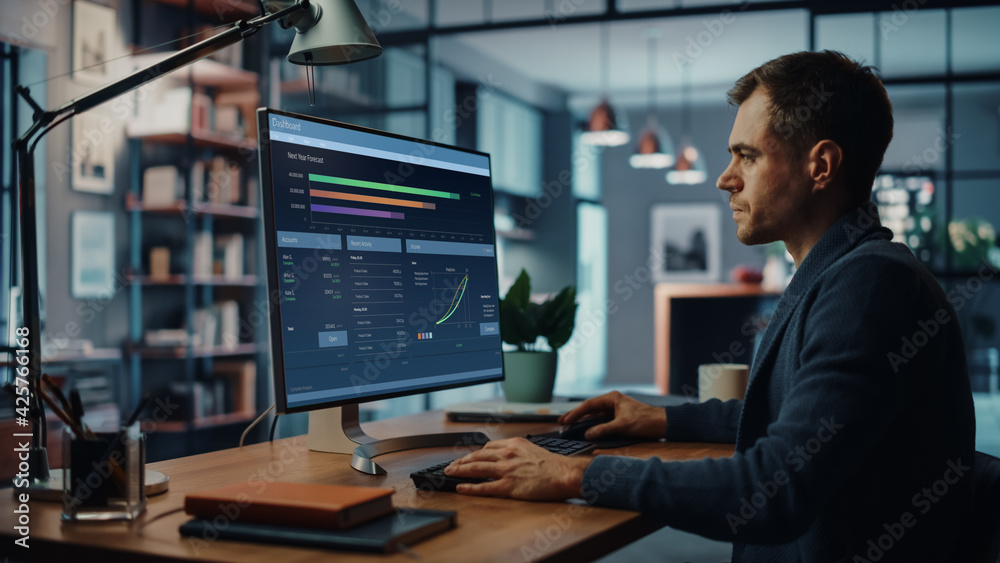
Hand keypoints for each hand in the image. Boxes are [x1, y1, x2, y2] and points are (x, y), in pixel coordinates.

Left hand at [444, 437, 592, 499]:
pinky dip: (470, 487)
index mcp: (513, 444)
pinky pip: (484, 487)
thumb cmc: (553, 465)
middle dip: (461, 461)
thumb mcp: (533, 448)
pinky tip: (461, 487)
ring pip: (476, 468)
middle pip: (477, 456)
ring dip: (460, 470)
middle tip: (451, 465)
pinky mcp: (509, 486)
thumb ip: (517, 451)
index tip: (467, 457)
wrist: (564, 474)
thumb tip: (506, 455)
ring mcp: (506, 470)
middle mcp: (507, 455)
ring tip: (450, 473)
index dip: (474, 454)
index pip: (487, 448)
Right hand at [558, 391, 666, 440]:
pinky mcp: (618, 417)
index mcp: (612, 398)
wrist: (662, 424)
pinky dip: (592, 424)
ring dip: (583, 420)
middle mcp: (612, 402)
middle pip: (589, 409)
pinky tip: (586, 429)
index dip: (575, 413)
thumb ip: (603, 430)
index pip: (588, 405)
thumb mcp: (623, 426)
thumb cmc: (645, 421)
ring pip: (594, 414)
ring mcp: (615, 409)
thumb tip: (588, 434)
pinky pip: (601, 420)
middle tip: (562, 422)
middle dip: (576, 415)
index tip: (565, 421)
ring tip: (570, 425)